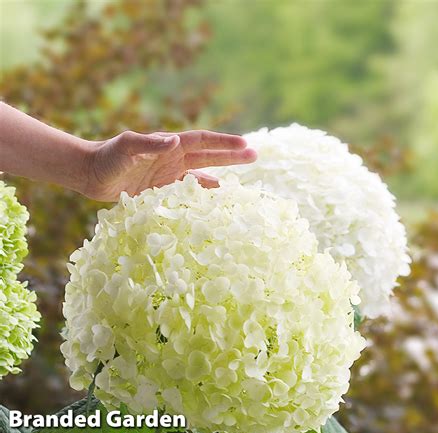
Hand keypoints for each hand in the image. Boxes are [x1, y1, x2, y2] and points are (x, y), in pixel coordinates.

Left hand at [84, 130, 256, 200]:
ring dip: (220, 172)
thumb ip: (148, 144)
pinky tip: (213, 194)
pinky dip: (201, 191)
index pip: (202, 141)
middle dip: (231, 155)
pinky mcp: (161, 188)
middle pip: (208, 155)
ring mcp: (168, 173)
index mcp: (168, 145)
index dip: (223, 143)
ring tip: (242, 176)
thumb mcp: (125, 148)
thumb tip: (175, 140)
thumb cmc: (106, 158)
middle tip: (255, 156)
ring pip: (201, 172)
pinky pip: (187, 189)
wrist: (90, 173)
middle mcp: (173, 157)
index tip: (245, 145)